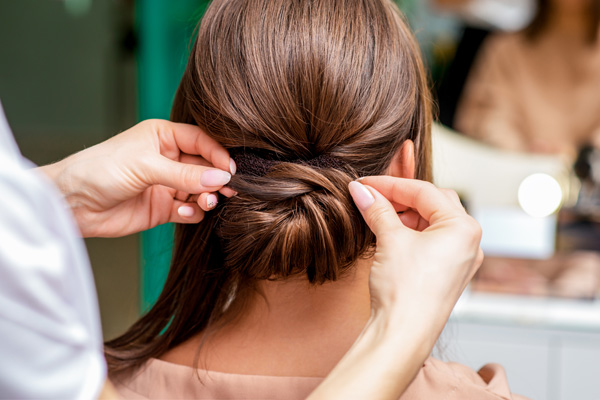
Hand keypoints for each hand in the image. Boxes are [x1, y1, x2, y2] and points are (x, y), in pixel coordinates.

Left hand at [40, 119, 234, 237]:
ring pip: (200, 190)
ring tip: (204, 203)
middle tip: (228, 191)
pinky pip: (189, 210)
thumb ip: (184, 174)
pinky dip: (192, 213)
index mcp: (163, 137)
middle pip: (206, 167)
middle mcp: (169, 159)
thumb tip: (220, 178)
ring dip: (206, 198)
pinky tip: (182, 213)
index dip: (218, 154)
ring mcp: (167, 185)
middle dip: (217, 179)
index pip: (202, 141)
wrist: (72, 204)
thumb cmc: (99, 171)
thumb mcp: (145, 167)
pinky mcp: (163, 208)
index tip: (231, 170)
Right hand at [309, 178, 482, 399]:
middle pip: (433, 203)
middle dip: (400, 197)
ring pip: (432, 222)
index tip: (364, 184)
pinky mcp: (448, 273)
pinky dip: (410, 232)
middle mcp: (469, 241)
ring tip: (377, 214)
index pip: (424, 191)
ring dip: (405, 214)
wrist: (403, 334)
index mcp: (463, 227)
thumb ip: (376, 209)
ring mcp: (461, 259)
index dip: (390, 184)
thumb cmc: (405, 291)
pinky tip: (389, 233)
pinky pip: (432, 241)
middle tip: (372, 196)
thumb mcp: (389, 240)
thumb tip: (361, 190)